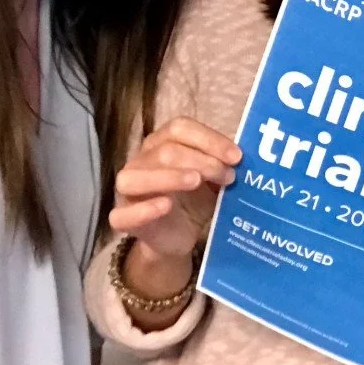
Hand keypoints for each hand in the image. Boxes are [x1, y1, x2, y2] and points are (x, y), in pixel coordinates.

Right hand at [108, 117, 240, 258]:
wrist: (180, 236)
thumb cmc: (196, 200)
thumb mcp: (214, 180)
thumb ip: (224, 165)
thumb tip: (241, 157)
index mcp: (162, 143)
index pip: (179, 128)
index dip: (209, 139)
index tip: (236, 156)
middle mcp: (141, 161)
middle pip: (166, 151)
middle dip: (202, 162)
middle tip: (229, 176)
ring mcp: (128, 190)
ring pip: (135, 176)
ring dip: (169, 177)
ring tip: (196, 182)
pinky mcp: (124, 218)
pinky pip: (122, 214)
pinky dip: (142, 210)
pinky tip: (165, 206)